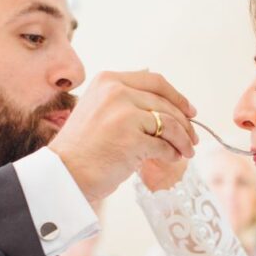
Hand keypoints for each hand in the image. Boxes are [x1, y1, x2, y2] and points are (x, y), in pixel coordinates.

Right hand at [50, 71, 198, 201]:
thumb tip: (163, 103)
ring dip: (183, 140)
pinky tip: (172, 159)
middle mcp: (116, 92)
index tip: (190, 111)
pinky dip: (172, 154)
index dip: (177, 96)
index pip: (154, 81)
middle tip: (192, 139)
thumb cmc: (81, 149)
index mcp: (108, 81)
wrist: (62, 174)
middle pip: (165, 103)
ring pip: (169, 123)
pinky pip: (163, 145)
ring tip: (186, 152)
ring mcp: (124, 115)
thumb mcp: (97, 109)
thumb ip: (124, 101)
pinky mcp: (131, 140)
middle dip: (185, 123)